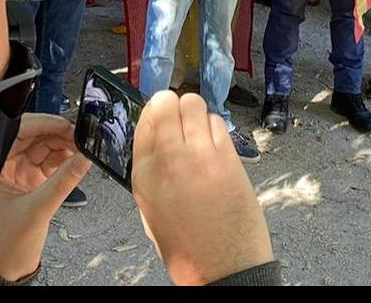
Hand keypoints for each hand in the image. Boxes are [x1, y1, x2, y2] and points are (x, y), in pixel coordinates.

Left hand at [0, 114, 90, 281]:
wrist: (3, 268)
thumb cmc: (4, 244)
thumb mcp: (37, 210)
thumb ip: (63, 182)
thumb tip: (83, 159)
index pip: (18, 131)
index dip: (42, 124)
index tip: (65, 125)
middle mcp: (5, 164)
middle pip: (34, 136)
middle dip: (57, 133)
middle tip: (79, 136)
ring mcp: (19, 172)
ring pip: (44, 147)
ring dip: (63, 145)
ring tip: (81, 147)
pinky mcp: (31, 181)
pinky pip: (50, 162)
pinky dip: (64, 159)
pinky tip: (76, 159)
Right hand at [132, 92, 273, 285]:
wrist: (223, 267)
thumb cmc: (188, 246)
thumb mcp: (151, 209)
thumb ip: (151, 171)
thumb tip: (157, 141)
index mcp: (144, 174)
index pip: (143, 119)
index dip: (154, 113)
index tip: (161, 115)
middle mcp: (168, 159)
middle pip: (167, 102)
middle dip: (174, 106)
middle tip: (181, 118)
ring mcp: (199, 156)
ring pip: (194, 103)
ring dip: (196, 113)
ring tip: (199, 131)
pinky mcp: (227, 158)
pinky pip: (218, 122)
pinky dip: (215, 127)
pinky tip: (215, 145)